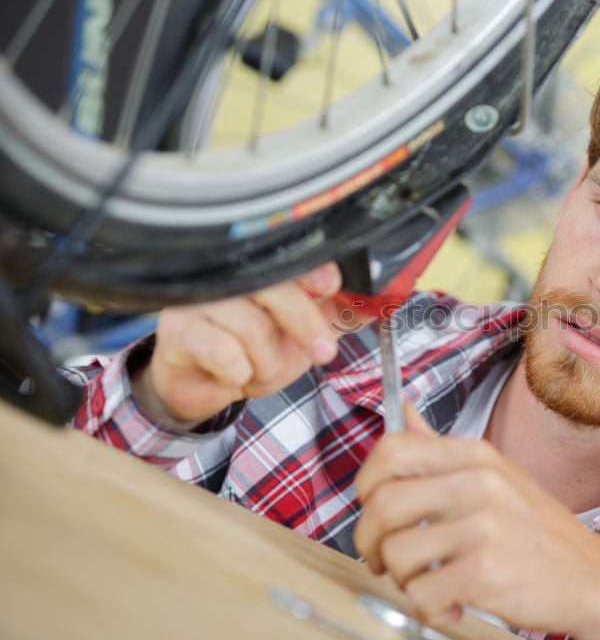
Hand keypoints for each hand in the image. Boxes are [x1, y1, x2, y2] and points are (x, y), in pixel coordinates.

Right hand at [135, 263, 359, 425]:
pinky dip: (238, 373)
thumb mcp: (305, 331)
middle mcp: (225, 277)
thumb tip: (381, 302)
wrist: (206, 385)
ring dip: (266, 362)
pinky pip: (223, 352)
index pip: (285, 255)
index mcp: (257, 270)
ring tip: (257, 368)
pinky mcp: (177, 331)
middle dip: (304, 323)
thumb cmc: (253, 350)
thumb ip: (340, 313)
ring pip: (251, 327)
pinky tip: (230, 374)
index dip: (311, 269)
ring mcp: (197, 300)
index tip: (329, 287)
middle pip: (272, 288)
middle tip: (323, 352)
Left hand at [353, 405, 599, 639]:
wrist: (593, 577)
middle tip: (384, 559)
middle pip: (381, 504)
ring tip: (431, 580)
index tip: (370, 507)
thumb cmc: (540, 531)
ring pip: (395, 554)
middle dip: (370, 541)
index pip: (391, 449)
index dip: (365, 482)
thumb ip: (441, 448)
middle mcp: (476, 484)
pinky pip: (420, 594)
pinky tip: (452, 602)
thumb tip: (402, 411)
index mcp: (474, 456)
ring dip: (403, 579)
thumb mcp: (496, 474)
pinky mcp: (484, 571)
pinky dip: (430, 609)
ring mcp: (482, 527)